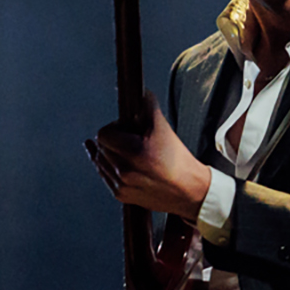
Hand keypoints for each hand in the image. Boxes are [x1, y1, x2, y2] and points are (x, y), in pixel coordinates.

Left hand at [85, 95, 212, 218]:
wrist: (189, 191)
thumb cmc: (179, 162)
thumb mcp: (164, 129)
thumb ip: (149, 106)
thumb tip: (141, 93)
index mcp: (134, 152)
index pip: (103, 135)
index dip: (113, 128)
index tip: (124, 128)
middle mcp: (124, 171)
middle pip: (102, 147)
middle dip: (113, 141)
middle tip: (129, 139)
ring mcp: (121, 185)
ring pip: (101, 162)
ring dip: (109, 154)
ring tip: (126, 151)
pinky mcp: (121, 196)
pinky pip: (106, 176)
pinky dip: (110, 167)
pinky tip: (119, 162)